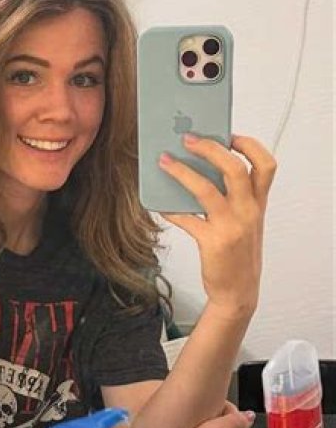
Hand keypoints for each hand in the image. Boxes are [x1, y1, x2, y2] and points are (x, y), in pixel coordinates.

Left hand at [159, 135, 276, 319]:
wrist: (238, 292)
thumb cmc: (238, 255)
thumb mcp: (245, 224)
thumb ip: (232, 199)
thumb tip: (201, 171)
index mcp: (258, 204)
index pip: (265, 165)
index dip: (250, 145)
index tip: (230, 134)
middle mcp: (248, 212)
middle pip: (234, 169)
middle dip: (210, 148)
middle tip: (188, 139)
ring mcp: (231, 226)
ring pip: (206, 189)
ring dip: (182, 172)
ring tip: (164, 161)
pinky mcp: (213, 242)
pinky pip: (186, 219)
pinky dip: (171, 209)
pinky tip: (160, 204)